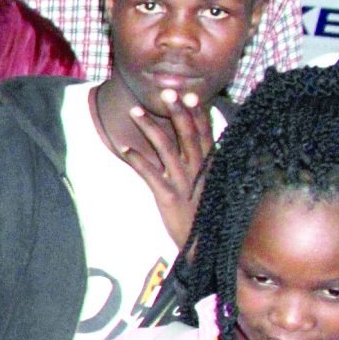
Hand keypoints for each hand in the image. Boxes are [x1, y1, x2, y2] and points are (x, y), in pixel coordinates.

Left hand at [116, 87, 214, 246]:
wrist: (209, 247)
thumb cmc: (211, 216)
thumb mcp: (214, 187)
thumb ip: (209, 166)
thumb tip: (206, 146)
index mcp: (212, 166)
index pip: (206, 133)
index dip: (197, 113)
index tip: (189, 93)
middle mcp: (201, 170)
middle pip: (188, 134)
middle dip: (176, 112)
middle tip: (165, 92)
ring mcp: (185, 183)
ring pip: (166, 148)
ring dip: (149, 127)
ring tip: (134, 111)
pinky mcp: (168, 197)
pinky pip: (150, 174)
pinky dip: (137, 159)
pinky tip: (123, 148)